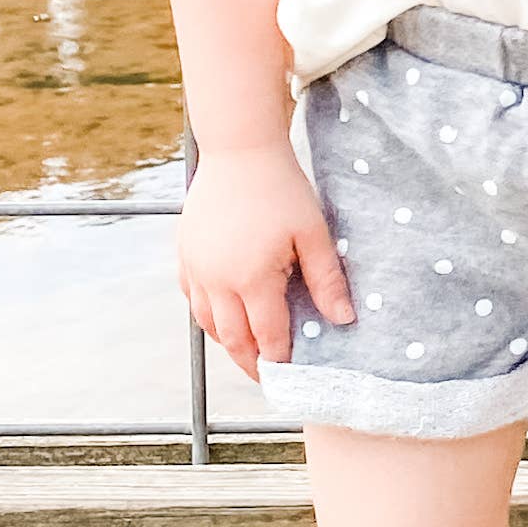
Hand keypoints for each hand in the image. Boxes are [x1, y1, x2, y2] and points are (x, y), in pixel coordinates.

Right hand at [178, 137, 350, 381]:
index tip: (291, 375)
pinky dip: (208, 314)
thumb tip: (343, 321)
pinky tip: (224, 315)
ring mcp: (196, 268)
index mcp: (252, 279)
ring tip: (248, 350)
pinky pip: (191, 298)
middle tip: (268, 375)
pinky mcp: (184, 253)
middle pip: (233, 339)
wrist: (239, 150)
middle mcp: (217, 281)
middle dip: (251, 362)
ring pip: (207, 323)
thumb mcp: (314, 233)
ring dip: (227, 341)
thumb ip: (327, 280)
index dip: (280, 360)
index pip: (267, 336)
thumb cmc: (282, 189)